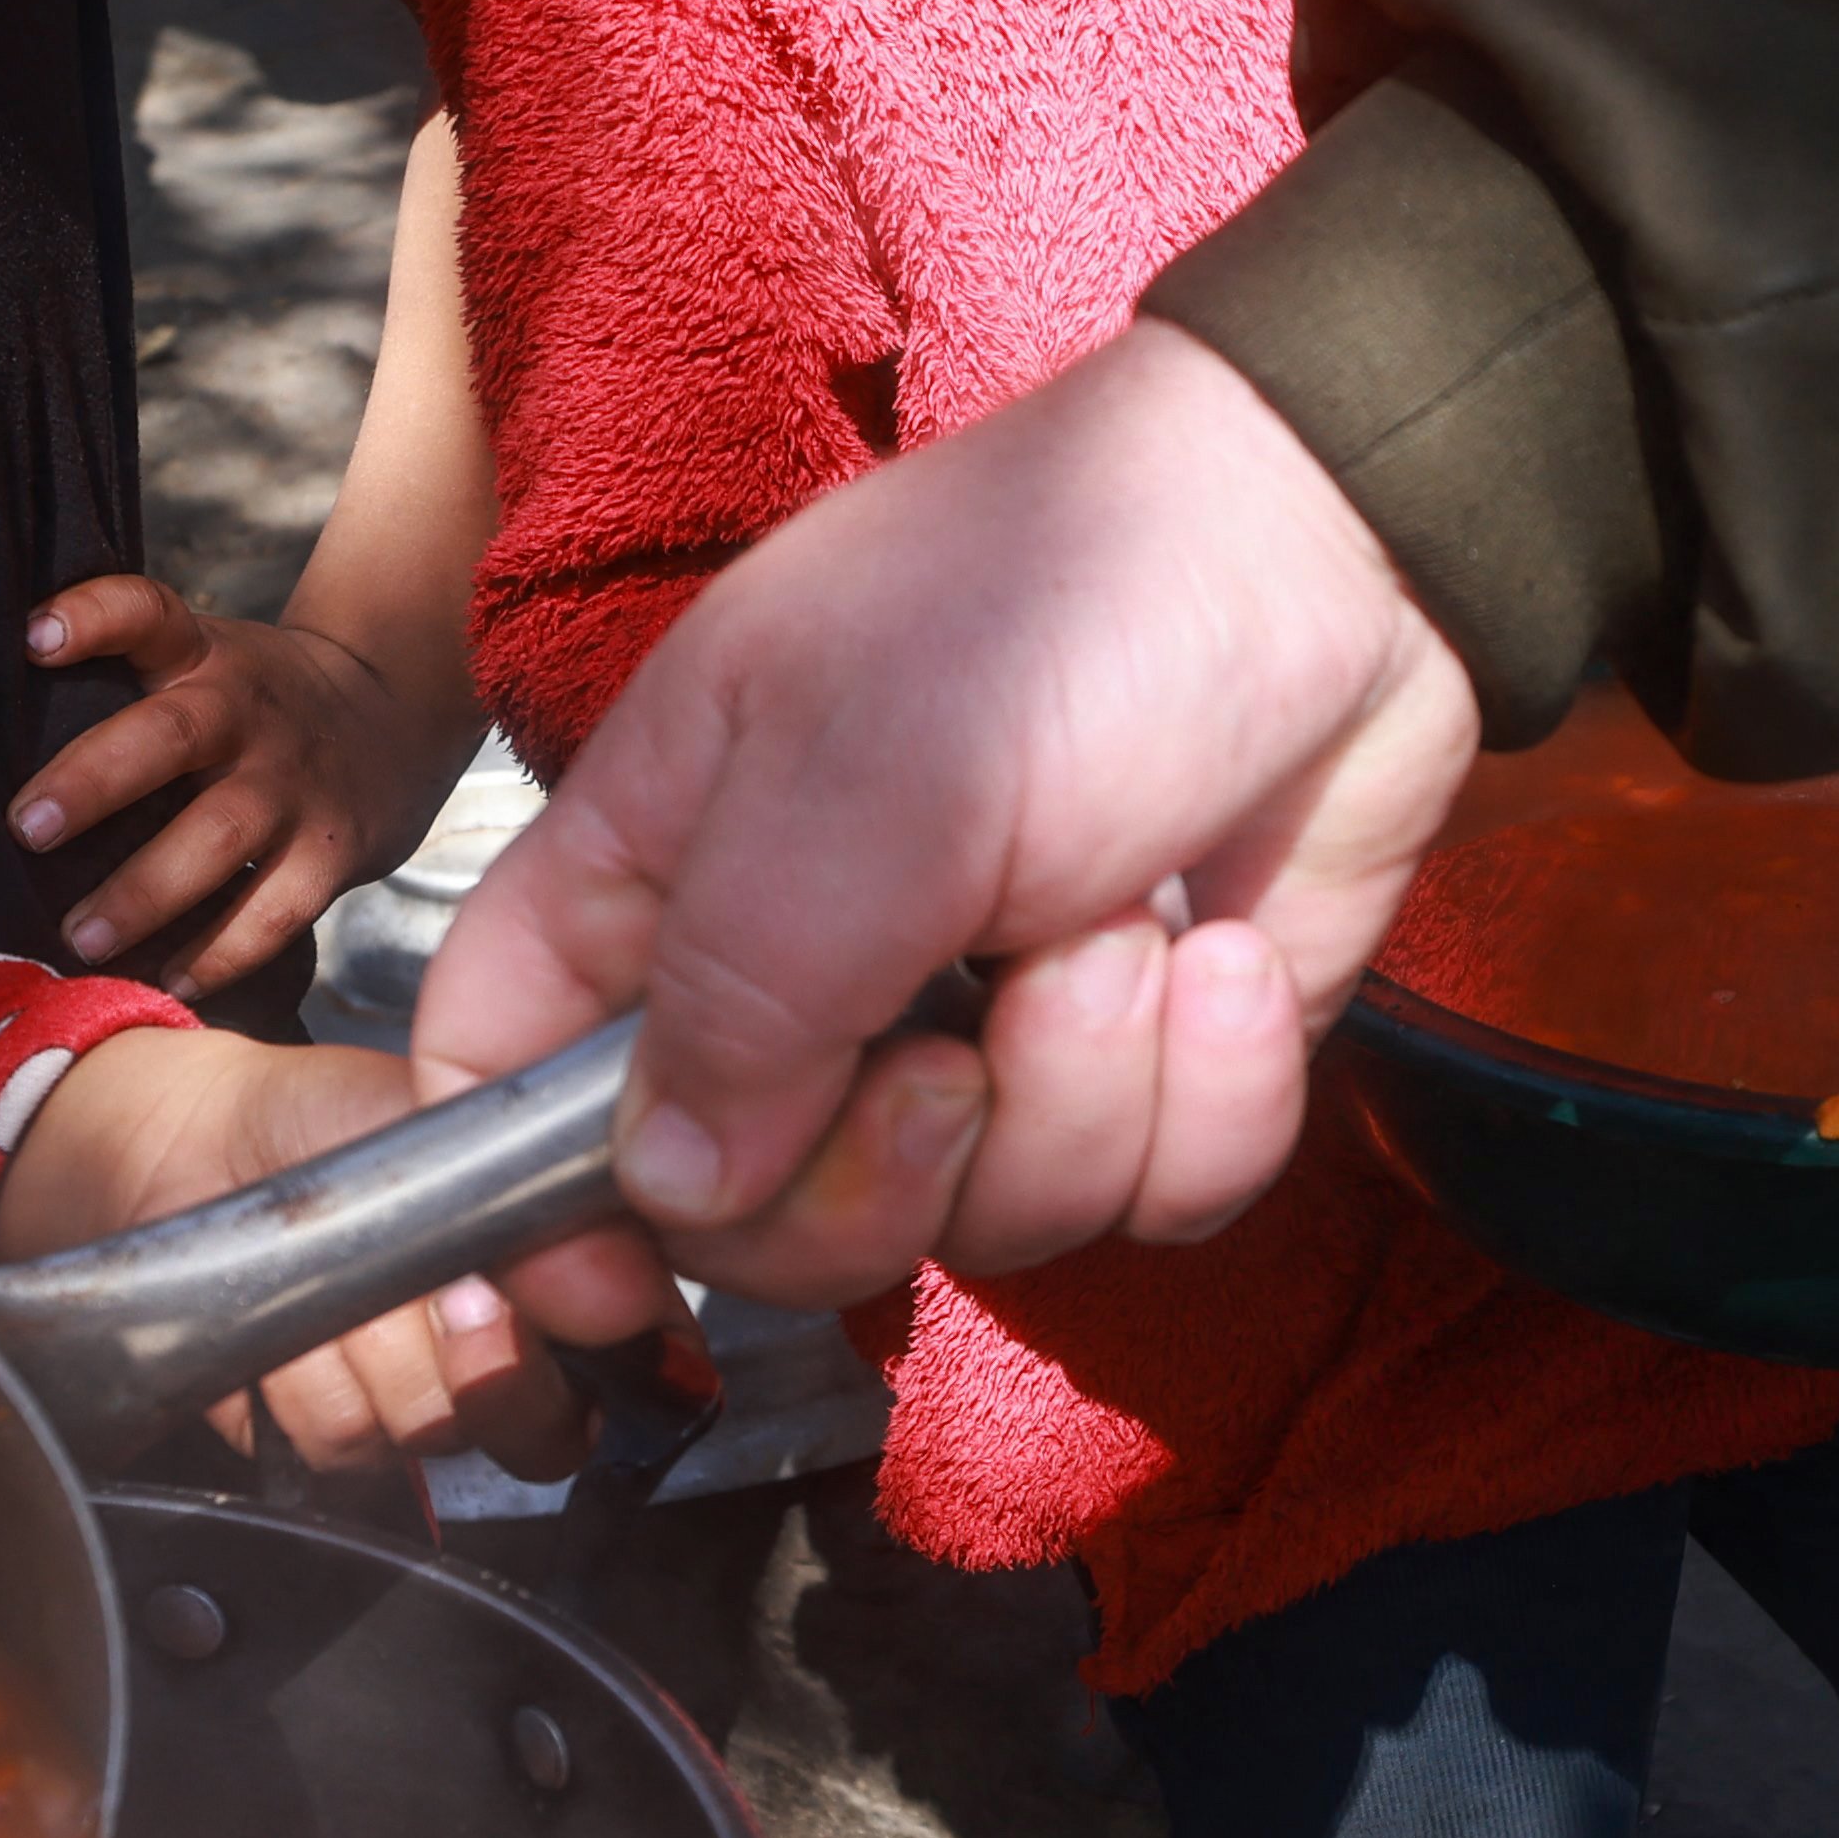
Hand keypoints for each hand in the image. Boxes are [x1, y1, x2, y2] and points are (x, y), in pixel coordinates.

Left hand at [0, 1030, 602, 1475]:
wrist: (202, 1148)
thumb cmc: (334, 1115)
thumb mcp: (443, 1113)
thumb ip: (524, 1180)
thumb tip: (587, 1262)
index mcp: (575, 1274)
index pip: (644, 1359)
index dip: (588, 1343)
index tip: (502, 1287)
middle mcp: (519, 1359)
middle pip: (542, 1427)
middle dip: (466, 1351)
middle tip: (428, 1281)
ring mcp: (428, 1411)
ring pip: (426, 1431)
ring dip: (362, 1349)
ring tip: (334, 1270)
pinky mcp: (338, 1444)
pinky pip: (338, 1443)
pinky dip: (295, 1376)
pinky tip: (285, 1318)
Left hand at [11, 578, 466, 991]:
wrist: (395, 716)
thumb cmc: (253, 705)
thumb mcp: (206, 660)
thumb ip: (125, 684)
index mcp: (205, 657)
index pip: (147, 612)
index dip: (92, 617)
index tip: (33, 639)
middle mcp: (246, 713)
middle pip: (171, 735)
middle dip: (95, 781)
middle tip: (28, 829)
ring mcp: (292, 785)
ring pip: (218, 836)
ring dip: (144, 891)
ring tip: (80, 937)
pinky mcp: (330, 853)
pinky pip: (273, 911)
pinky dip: (220, 953)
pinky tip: (166, 981)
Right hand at [419, 322, 1481, 1304]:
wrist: (1342, 545)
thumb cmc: (1063, 596)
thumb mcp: (865, 778)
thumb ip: (741, 995)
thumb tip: (663, 1191)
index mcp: (666, 868)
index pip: (496, 1070)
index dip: (519, 1206)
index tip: (609, 1292)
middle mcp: (800, 972)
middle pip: (750, 1218)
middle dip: (878, 1181)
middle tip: (962, 1050)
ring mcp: (976, 1030)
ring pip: (975, 1226)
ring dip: (1080, 1099)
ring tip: (1129, 933)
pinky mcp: (1143, 1065)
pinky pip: (1149, 1198)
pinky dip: (1212, 1098)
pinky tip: (1234, 959)